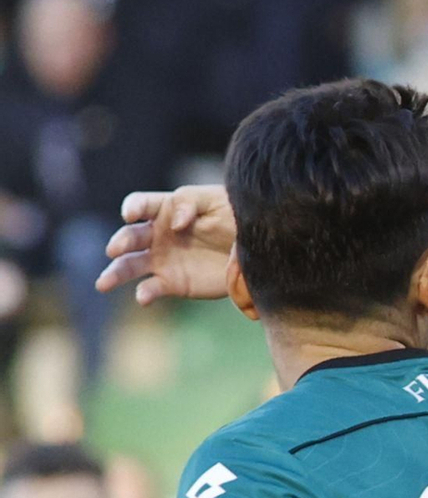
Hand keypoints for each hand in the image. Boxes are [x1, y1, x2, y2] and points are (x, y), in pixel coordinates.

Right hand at [97, 186, 234, 304]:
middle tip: (114, 249)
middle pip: (130, 237)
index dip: (133, 207)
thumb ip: (190, 202)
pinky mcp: (172, 283)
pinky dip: (144, 293)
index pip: (141, 205)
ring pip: (130, 265)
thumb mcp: (216, 201)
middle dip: (120, 242)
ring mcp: (162, 260)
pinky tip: (143, 297)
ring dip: (115, 273)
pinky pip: (151, 288)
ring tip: (103, 283)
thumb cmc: (235, 217)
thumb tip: (174, 222)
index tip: (130, 214)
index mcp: (166, 209)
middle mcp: (157, 234)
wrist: (255, 249)